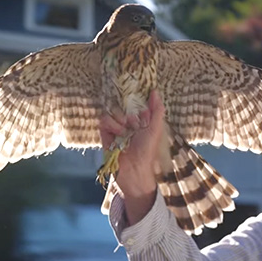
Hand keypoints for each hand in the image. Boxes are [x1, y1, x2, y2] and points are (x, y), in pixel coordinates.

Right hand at [99, 90, 165, 223]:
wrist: (134, 169)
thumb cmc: (147, 150)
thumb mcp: (156, 128)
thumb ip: (157, 110)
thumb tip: (155, 91)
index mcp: (142, 120)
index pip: (137, 101)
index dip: (139, 102)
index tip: (142, 106)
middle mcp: (128, 121)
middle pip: (124, 104)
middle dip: (130, 113)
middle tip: (135, 125)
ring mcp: (116, 127)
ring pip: (113, 110)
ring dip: (120, 119)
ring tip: (126, 132)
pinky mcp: (105, 133)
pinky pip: (104, 119)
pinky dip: (111, 125)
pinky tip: (117, 134)